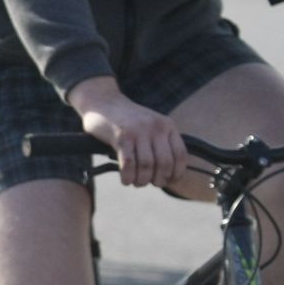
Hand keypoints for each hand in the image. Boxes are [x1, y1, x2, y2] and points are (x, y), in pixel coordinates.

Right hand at [69, 76, 184, 187]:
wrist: (102, 101)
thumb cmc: (126, 120)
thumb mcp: (150, 125)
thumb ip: (161, 143)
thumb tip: (168, 174)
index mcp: (167, 125)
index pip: (180, 155)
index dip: (176, 173)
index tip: (167, 181)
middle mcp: (156, 127)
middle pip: (164, 163)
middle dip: (157, 179)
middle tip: (149, 183)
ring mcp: (138, 131)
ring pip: (147, 166)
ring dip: (141, 180)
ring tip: (136, 182)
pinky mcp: (121, 136)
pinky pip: (128, 164)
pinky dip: (128, 176)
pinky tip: (125, 180)